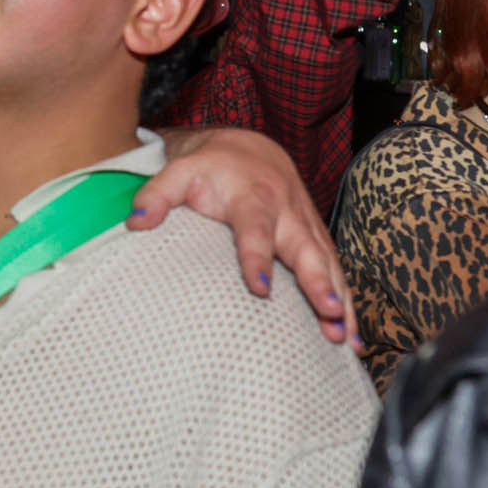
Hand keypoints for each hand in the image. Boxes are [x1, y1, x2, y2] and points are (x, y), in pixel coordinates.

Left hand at [130, 127, 350, 344]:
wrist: (249, 148)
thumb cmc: (211, 167)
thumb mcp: (179, 171)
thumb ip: (156, 194)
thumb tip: (135, 223)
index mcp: (253, 197)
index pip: (254, 230)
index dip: (257, 258)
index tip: (260, 288)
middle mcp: (287, 213)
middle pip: (306, 250)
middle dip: (319, 283)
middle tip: (329, 314)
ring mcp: (306, 227)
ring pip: (328, 264)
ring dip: (341, 300)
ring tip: (346, 339)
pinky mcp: (317, 239)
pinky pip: (336, 271)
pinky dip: (348, 302)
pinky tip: (352, 337)